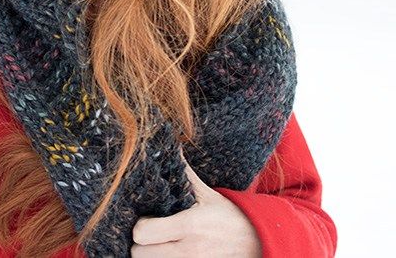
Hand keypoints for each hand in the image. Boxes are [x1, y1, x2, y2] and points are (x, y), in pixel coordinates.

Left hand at [131, 149, 261, 256]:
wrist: (256, 241)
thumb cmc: (228, 216)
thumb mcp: (206, 193)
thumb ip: (184, 173)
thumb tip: (169, 147)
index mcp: (189, 225)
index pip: (143, 233)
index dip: (140, 226)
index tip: (147, 219)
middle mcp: (188, 251)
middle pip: (141, 254)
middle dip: (141, 244)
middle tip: (150, 233)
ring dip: (151, 255)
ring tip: (158, 244)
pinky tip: (167, 251)